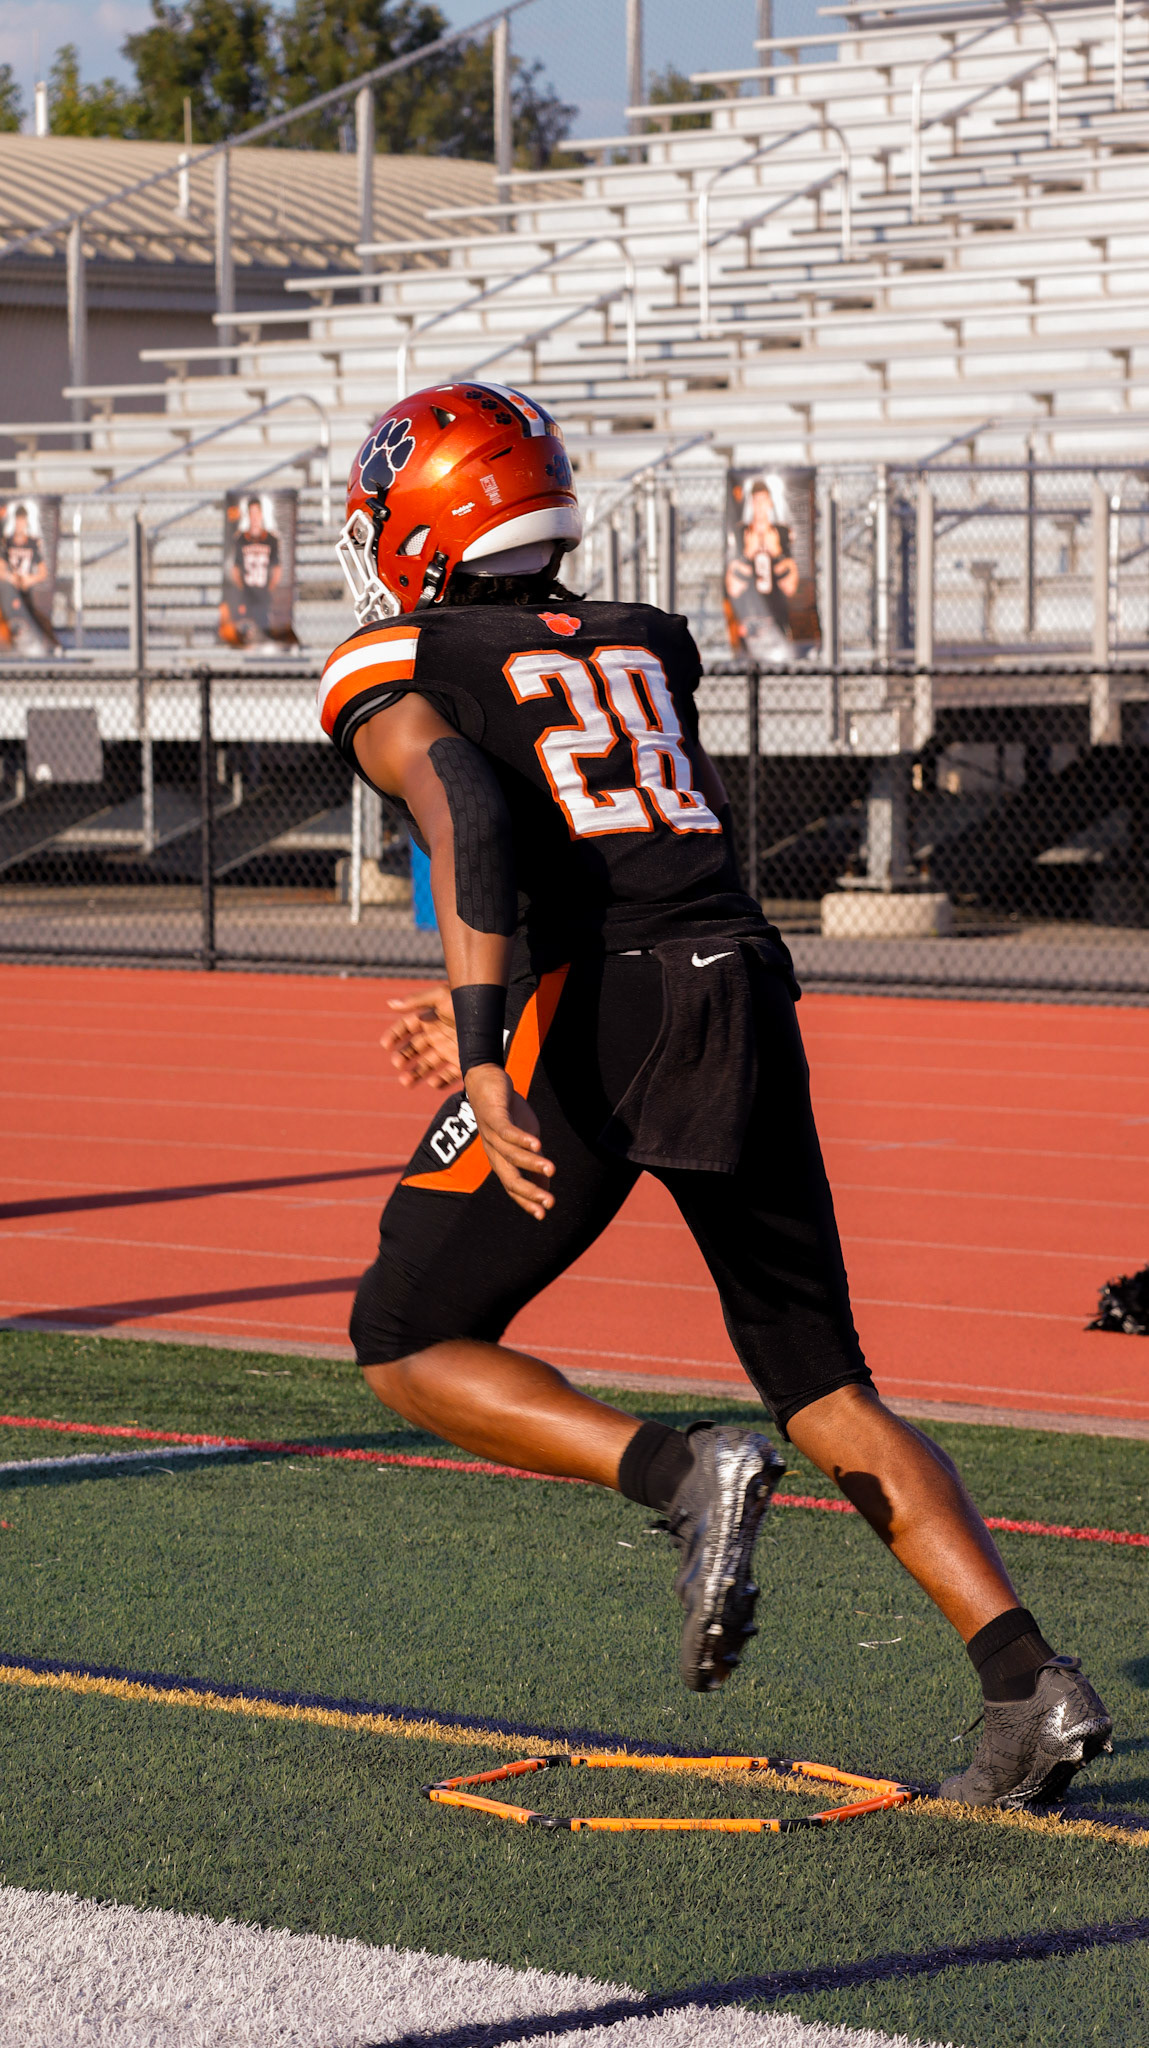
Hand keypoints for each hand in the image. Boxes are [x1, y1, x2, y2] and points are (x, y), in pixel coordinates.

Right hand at [382, 984, 461, 1089]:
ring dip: (416, 1073)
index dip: (395, 1035)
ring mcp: (448, 1049)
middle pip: (414, 1049)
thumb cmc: (465, 999)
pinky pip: (448, 1074)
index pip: (406, 1028)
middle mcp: (436, 1035)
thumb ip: (415, 1001)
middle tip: (397, 1063)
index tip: (385, 1045)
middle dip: (403, 1057)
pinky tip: (433, 1082)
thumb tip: (390, 1004)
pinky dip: (440, 1080)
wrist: (491, 1010)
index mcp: (429, 1018)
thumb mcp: (440, 996)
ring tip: (406, 1082)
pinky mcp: (462, 1061)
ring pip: (427, 1065)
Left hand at [463, 1064, 555, 1220]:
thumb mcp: (525, 1140)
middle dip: (529, 1192)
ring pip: (510, 1155)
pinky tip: (537, 1144)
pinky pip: (507, 1131)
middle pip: (509, 1178)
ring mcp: (491, 1134)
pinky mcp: (493, 1115)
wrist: (486, 1080)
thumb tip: (545, 1187)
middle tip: (548, 1203)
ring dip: (531, 1164)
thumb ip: (532, 1163)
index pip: (512, 1187)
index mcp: (501, 1159)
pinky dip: (521, 1139)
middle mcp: (493, 1151)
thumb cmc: (507, 1113)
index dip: (526, 1201)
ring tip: (552, 1170)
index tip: (543, 1215)